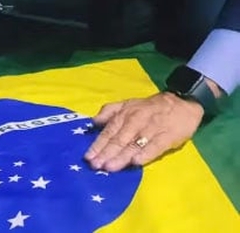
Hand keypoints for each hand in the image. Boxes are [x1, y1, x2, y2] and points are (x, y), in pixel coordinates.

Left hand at [84, 92, 202, 171]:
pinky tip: (136, 162)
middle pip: (119, 139)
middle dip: (106, 153)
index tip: (88, 157)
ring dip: (121, 156)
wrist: (182, 102)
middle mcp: (136, 121)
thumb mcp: (127, 104)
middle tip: (95, 165)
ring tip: (110, 167)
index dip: (98, 145)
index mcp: (125, 114)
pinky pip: (156, 146)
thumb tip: (93, 122)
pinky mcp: (168, 136)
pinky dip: (146, 154)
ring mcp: (152, 129)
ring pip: (134, 144)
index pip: (109, 131)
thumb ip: (109, 111)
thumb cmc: (150, 107)